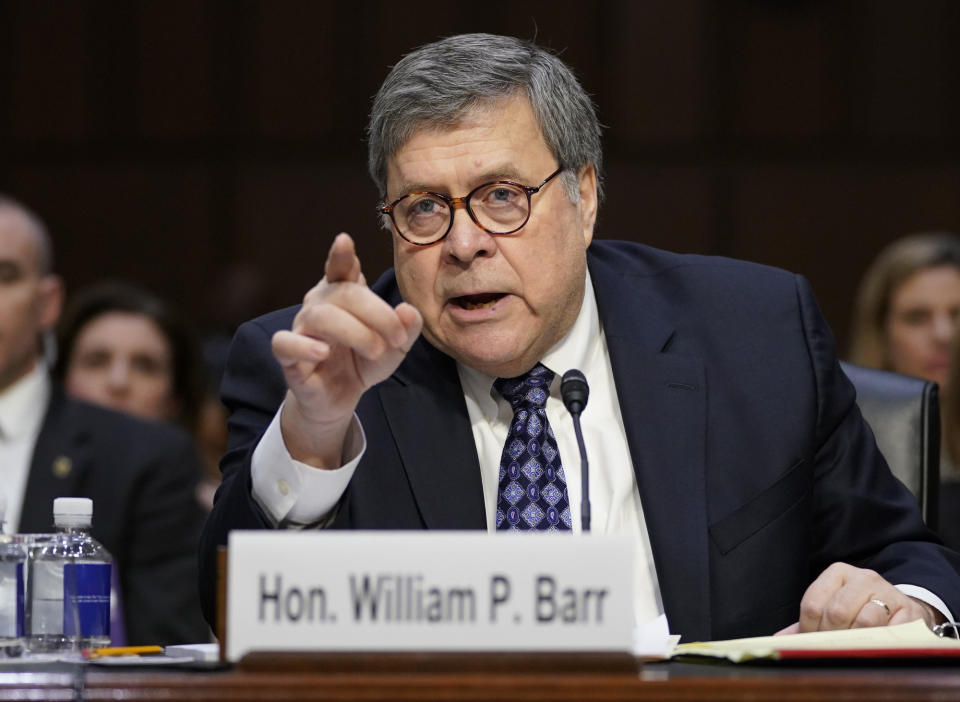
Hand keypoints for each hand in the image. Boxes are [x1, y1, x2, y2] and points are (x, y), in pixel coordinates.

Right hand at [272, 233, 421, 466]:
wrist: (340, 398)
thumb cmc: (363, 363)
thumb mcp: (394, 347)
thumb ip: (406, 328)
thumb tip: (408, 310)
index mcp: (342, 296)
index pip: (339, 269)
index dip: (340, 256)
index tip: (344, 241)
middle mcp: (319, 306)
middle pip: (342, 294)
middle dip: (377, 313)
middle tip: (398, 337)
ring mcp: (302, 329)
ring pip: (320, 316)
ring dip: (354, 331)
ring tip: (376, 350)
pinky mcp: (289, 357)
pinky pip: (285, 343)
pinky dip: (302, 345)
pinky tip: (322, 352)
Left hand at [775, 562, 941, 634]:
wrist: (901, 608)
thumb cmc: (859, 609)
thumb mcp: (832, 608)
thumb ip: (807, 623)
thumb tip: (780, 640)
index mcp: (838, 572)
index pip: (813, 603)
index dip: (809, 629)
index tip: (813, 641)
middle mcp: (863, 577)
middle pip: (837, 612)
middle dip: (831, 636)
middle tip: (833, 648)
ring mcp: (888, 592)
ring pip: (865, 621)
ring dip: (856, 641)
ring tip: (854, 647)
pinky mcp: (910, 611)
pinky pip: (891, 632)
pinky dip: (880, 643)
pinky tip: (876, 645)